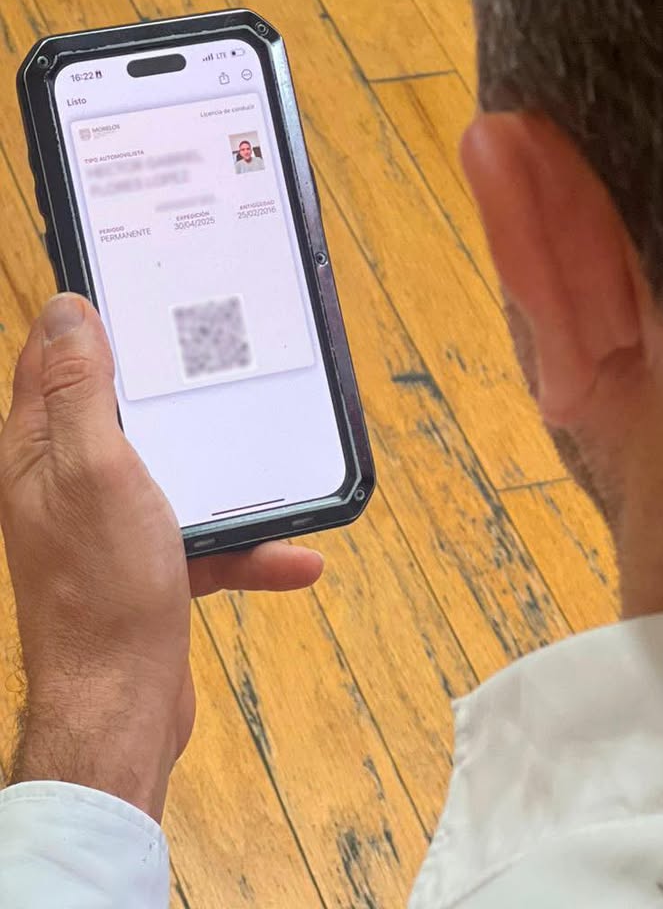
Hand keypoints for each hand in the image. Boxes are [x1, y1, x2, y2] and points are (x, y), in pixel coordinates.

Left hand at [0, 294, 323, 820]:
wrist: (121, 705)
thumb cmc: (100, 590)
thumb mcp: (94, 469)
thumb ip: (81, 391)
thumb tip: (68, 311)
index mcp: (40, 449)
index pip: (54, 358)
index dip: (88, 317)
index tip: (136, 283)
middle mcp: (66, 481)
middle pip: (118, 406)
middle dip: (169, 383)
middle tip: (217, 352)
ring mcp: (107, 523)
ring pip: (173, 468)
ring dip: (225, 468)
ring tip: (269, 455)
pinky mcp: (146, 563)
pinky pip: (205, 535)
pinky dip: (248, 543)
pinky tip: (294, 555)